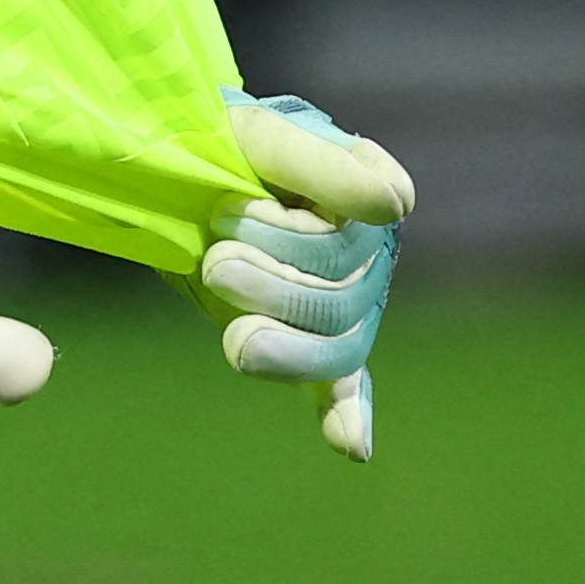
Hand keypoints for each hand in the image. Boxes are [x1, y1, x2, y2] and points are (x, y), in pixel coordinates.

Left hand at [198, 90, 413, 460]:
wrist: (184, 167)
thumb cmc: (228, 143)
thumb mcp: (261, 137)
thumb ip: (326, 164)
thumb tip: (400, 204)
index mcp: (371, 197)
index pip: (348, 243)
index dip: (288, 239)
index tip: (230, 209)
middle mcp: (371, 255)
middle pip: (338, 302)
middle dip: (268, 286)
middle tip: (213, 262)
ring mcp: (345, 307)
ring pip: (333, 352)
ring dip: (279, 348)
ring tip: (229, 327)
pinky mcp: (310, 344)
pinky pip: (341, 388)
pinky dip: (348, 417)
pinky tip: (352, 445)